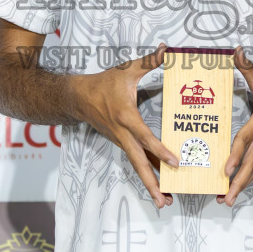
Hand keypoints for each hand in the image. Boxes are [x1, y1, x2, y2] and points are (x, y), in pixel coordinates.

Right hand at [65, 43, 176, 208]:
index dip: (159, 150)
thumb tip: (167, 49)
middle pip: (138, 163)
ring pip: (136, 165)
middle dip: (152, 183)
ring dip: (149, 183)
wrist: (77, 97)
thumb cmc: (103, 83)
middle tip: (165, 200)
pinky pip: (135, 159)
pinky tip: (158, 183)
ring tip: (163, 201)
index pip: (144, 137)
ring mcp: (120, 141)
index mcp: (125, 116)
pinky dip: (146, 172)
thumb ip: (149, 61)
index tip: (175, 162)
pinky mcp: (120, 143)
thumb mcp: (126, 69)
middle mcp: (122, 133)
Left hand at [221, 46, 252, 205]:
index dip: (236, 153)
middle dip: (239, 181)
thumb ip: (247, 66)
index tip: (226, 169)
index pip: (248, 137)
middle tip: (226, 197)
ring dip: (242, 186)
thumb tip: (235, 50)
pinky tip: (235, 190)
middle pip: (252, 162)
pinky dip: (247, 180)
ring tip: (227, 201)